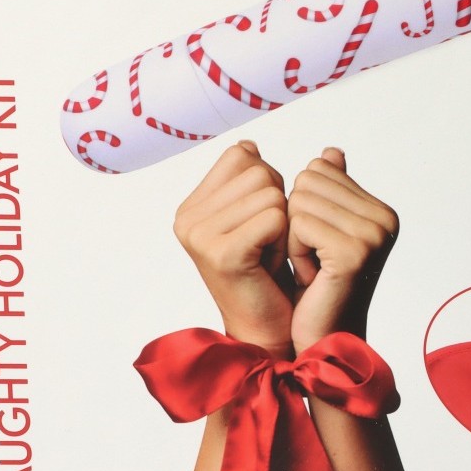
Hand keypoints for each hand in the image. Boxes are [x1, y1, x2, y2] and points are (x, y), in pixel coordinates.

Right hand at [173, 141, 294, 354]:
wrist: (270, 328)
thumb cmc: (268, 270)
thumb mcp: (258, 213)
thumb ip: (254, 175)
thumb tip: (250, 142)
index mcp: (191, 205)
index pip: (242, 154)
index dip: (266, 183)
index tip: (260, 224)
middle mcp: (186, 218)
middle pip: (259, 170)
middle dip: (278, 204)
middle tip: (267, 244)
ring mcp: (199, 235)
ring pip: (271, 193)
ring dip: (283, 224)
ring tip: (268, 254)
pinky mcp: (221, 253)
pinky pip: (275, 217)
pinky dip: (284, 240)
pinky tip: (270, 264)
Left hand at [287, 147, 398, 353]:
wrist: (322, 340)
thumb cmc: (319, 288)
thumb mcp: (324, 231)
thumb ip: (332, 191)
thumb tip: (332, 152)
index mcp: (382, 210)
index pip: (319, 169)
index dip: (305, 206)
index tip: (319, 244)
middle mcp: (385, 219)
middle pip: (308, 181)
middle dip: (297, 220)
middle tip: (314, 259)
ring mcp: (373, 235)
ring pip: (300, 201)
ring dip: (294, 238)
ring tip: (314, 269)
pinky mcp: (353, 252)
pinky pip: (298, 225)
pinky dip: (295, 252)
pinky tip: (312, 277)